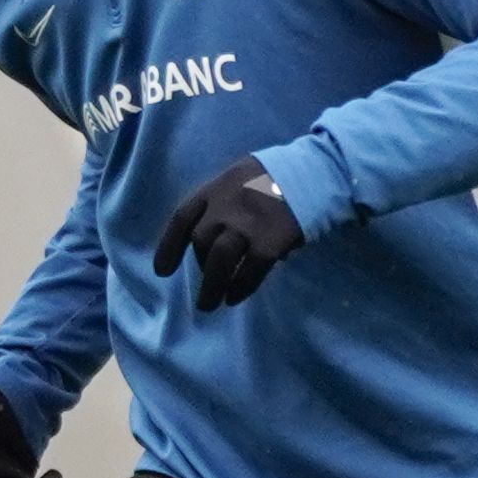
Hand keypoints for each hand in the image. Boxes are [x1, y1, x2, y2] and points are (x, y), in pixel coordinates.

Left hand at [152, 154, 304, 310]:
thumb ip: (225, 204)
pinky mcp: (269, 241)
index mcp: (215, 188)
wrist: (315, 172)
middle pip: (201, 243)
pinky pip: (249, 271)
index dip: (168, 247)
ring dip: (212, 287)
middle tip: (204, 289)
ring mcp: (247, 224)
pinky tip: (236, 297)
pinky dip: (240, 288)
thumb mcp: (240, 177)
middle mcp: (225, 206)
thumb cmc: (277, 177)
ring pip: (219, 261)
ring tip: (210, 304)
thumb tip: (219, 241)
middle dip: (200, 268)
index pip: (182, 218)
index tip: (162, 271)